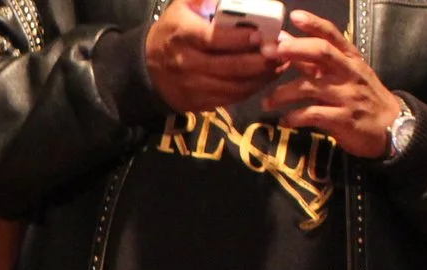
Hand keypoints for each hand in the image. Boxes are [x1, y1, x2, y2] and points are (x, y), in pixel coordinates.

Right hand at [146, 0, 281, 113]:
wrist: (146, 66)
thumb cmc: (173, 31)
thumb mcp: (183, 6)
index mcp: (184, 35)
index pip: (214, 39)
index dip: (240, 39)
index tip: (261, 35)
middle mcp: (186, 63)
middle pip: (230, 66)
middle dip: (260, 61)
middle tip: (280, 51)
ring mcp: (191, 86)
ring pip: (234, 86)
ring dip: (261, 77)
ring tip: (278, 65)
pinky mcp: (196, 103)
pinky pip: (229, 99)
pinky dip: (250, 89)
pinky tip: (262, 78)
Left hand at [264, 11, 401, 157]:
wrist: (390, 125)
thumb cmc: (361, 95)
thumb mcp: (343, 73)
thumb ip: (314, 59)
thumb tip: (285, 39)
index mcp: (349, 58)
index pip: (332, 35)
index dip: (314, 24)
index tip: (294, 16)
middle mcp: (348, 72)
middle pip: (321, 52)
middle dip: (294, 49)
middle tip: (268, 52)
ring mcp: (346, 95)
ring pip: (311, 86)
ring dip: (283, 93)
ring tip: (266, 102)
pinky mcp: (343, 118)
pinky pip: (313, 114)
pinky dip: (294, 117)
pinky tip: (284, 120)